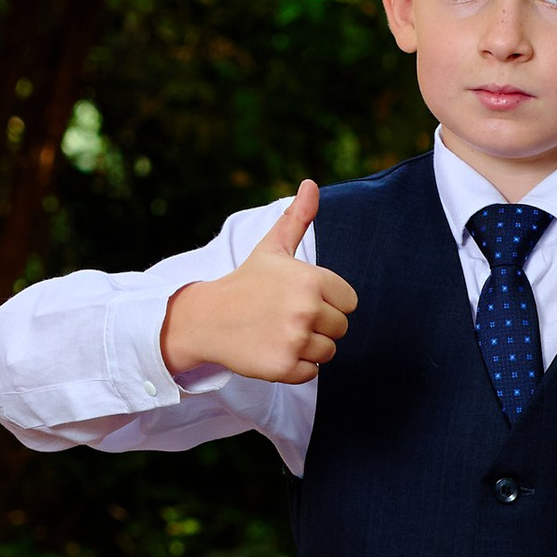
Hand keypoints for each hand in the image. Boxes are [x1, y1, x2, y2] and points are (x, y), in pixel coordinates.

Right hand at [159, 181, 358, 386]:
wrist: (207, 318)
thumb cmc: (246, 282)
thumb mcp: (273, 247)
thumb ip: (298, 218)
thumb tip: (311, 184)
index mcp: (312, 279)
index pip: (349, 302)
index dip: (327, 302)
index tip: (298, 298)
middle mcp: (306, 309)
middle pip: (340, 328)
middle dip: (317, 326)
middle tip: (285, 317)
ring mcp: (295, 339)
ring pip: (328, 352)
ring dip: (307, 347)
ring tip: (278, 332)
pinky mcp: (284, 366)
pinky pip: (311, 373)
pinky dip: (294, 367)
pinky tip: (272, 349)